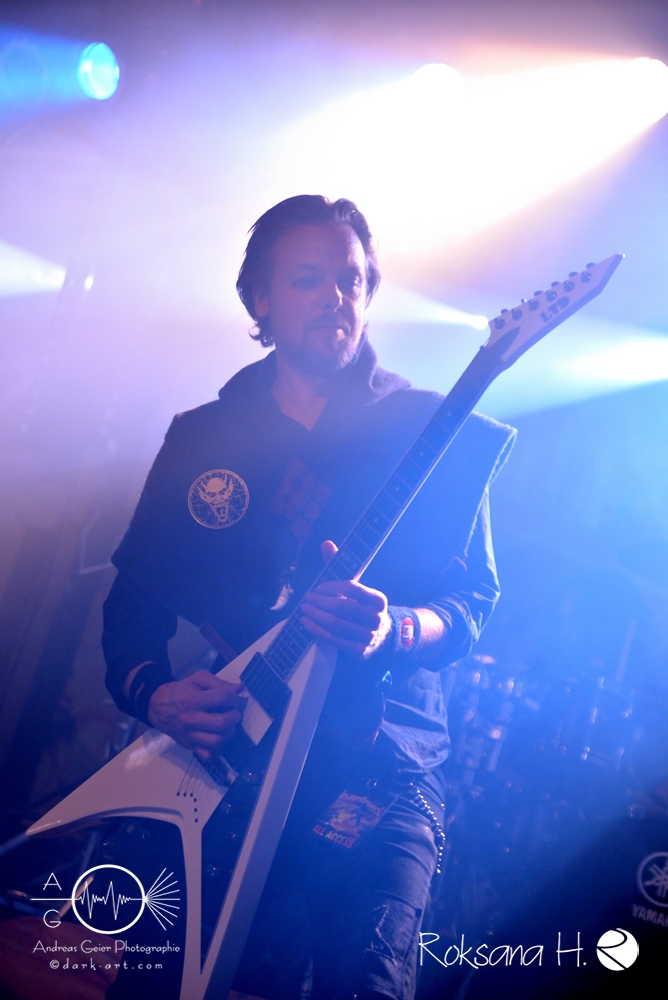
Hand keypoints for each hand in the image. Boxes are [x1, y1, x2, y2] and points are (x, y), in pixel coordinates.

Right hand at [147, 671, 244, 760]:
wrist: (157, 707)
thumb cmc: (181, 691)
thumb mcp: (198, 679)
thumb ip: (219, 683)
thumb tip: (239, 689)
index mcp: (192, 700)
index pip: (222, 698)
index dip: (235, 698)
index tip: (235, 699)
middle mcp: (190, 719)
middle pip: (222, 723)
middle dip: (235, 717)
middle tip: (234, 713)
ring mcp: (189, 736)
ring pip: (217, 741)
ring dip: (229, 733)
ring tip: (228, 725)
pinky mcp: (189, 746)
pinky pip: (208, 755)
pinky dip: (217, 749)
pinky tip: (218, 737)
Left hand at [300, 540, 391, 658]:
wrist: (382, 635)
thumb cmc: (362, 606)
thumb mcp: (356, 587)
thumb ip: (340, 565)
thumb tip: (326, 544)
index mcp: (377, 599)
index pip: (352, 588)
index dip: (332, 586)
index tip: (319, 587)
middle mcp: (376, 618)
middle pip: (342, 607)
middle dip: (320, 602)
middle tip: (307, 598)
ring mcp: (368, 636)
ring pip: (336, 624)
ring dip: (316, 615)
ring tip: (304, 608)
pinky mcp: (359, 650)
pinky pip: (334, 639)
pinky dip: (316, 630)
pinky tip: (306, 622)